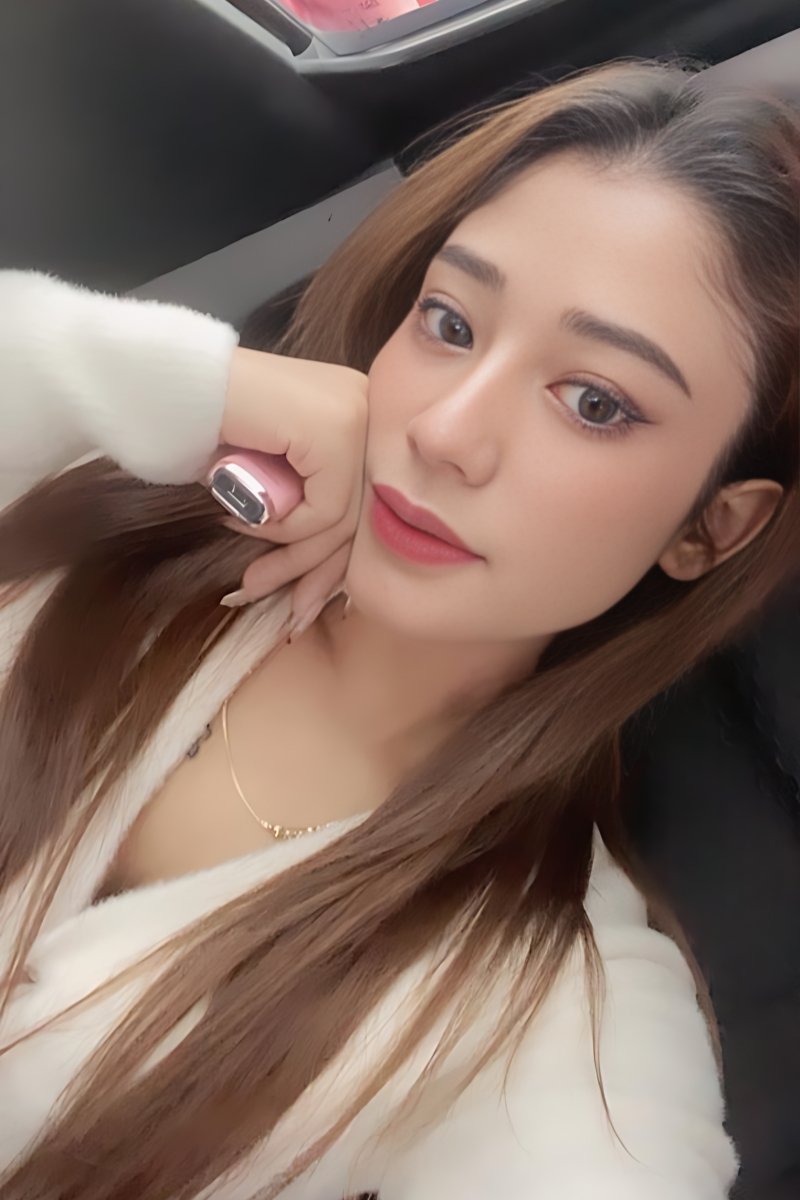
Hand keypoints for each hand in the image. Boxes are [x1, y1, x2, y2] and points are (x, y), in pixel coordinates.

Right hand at [217, 346, 368, 623]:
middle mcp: (368, 406)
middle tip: (292, 613)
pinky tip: (245, 516)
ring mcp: (356, 413)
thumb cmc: (204, 429)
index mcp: (356, 412)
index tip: (304, 603)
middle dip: (319, 572)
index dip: (332, 561)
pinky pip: (325, 509)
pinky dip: (283, 527)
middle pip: (358, 514)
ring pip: (342, 518)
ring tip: (247, 553)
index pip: (361, 502)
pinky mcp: (337, 428)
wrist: (165, 386)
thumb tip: (333, 581)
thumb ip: (303, 507)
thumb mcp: (268, 476)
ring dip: (290, 550)